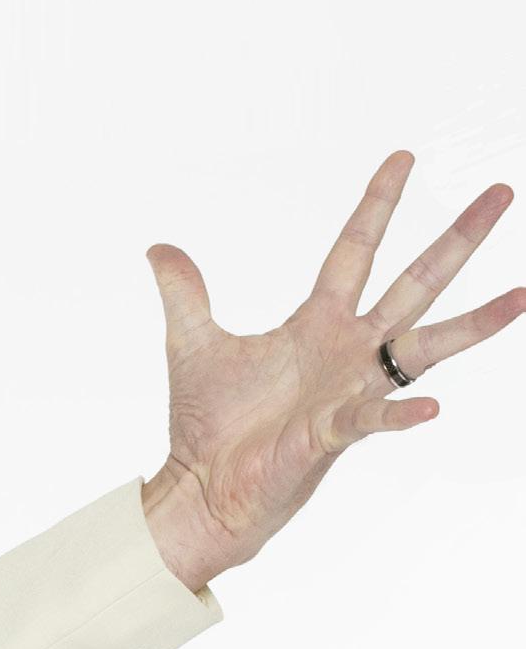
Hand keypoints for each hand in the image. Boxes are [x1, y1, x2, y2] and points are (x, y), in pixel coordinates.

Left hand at [137, 149, 522, 588]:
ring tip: (523, 296)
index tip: (405, 156)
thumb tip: (159, 248)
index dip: (378, 204)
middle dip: (457, 240)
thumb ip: (186, 294)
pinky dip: (400, 414)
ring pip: (426, 347)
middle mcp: (347, 351)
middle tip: (503, 192)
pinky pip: (374, 420)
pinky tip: (431, 408)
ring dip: (475, 324)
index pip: (355, 249)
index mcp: (317, 324)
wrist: (199, 492)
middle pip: (415, 282)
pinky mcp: (331, 434)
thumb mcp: (192, 345)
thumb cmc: (208, 427)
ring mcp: (349, 391)